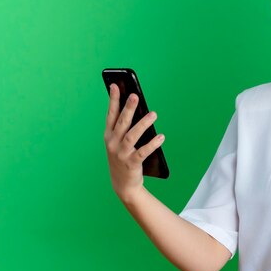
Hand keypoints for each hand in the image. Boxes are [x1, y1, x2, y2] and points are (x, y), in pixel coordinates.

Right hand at [103, 83, 164, 202]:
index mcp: (109, 136)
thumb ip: (124, 128)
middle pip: (122, 123)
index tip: (116, 85)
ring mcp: (121, 154)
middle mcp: (112, 143)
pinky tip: (161, 137)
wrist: (122, 184)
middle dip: (128, 108)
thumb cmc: (123, 158)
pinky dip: (152, 144)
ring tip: (154, 114)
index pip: (111, 114)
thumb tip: (137, 109)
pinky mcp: (131, 163)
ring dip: (143, 124)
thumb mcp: (119, 142)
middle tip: (135, 95)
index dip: (113, 100)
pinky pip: (143, 152)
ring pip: (132, 136)